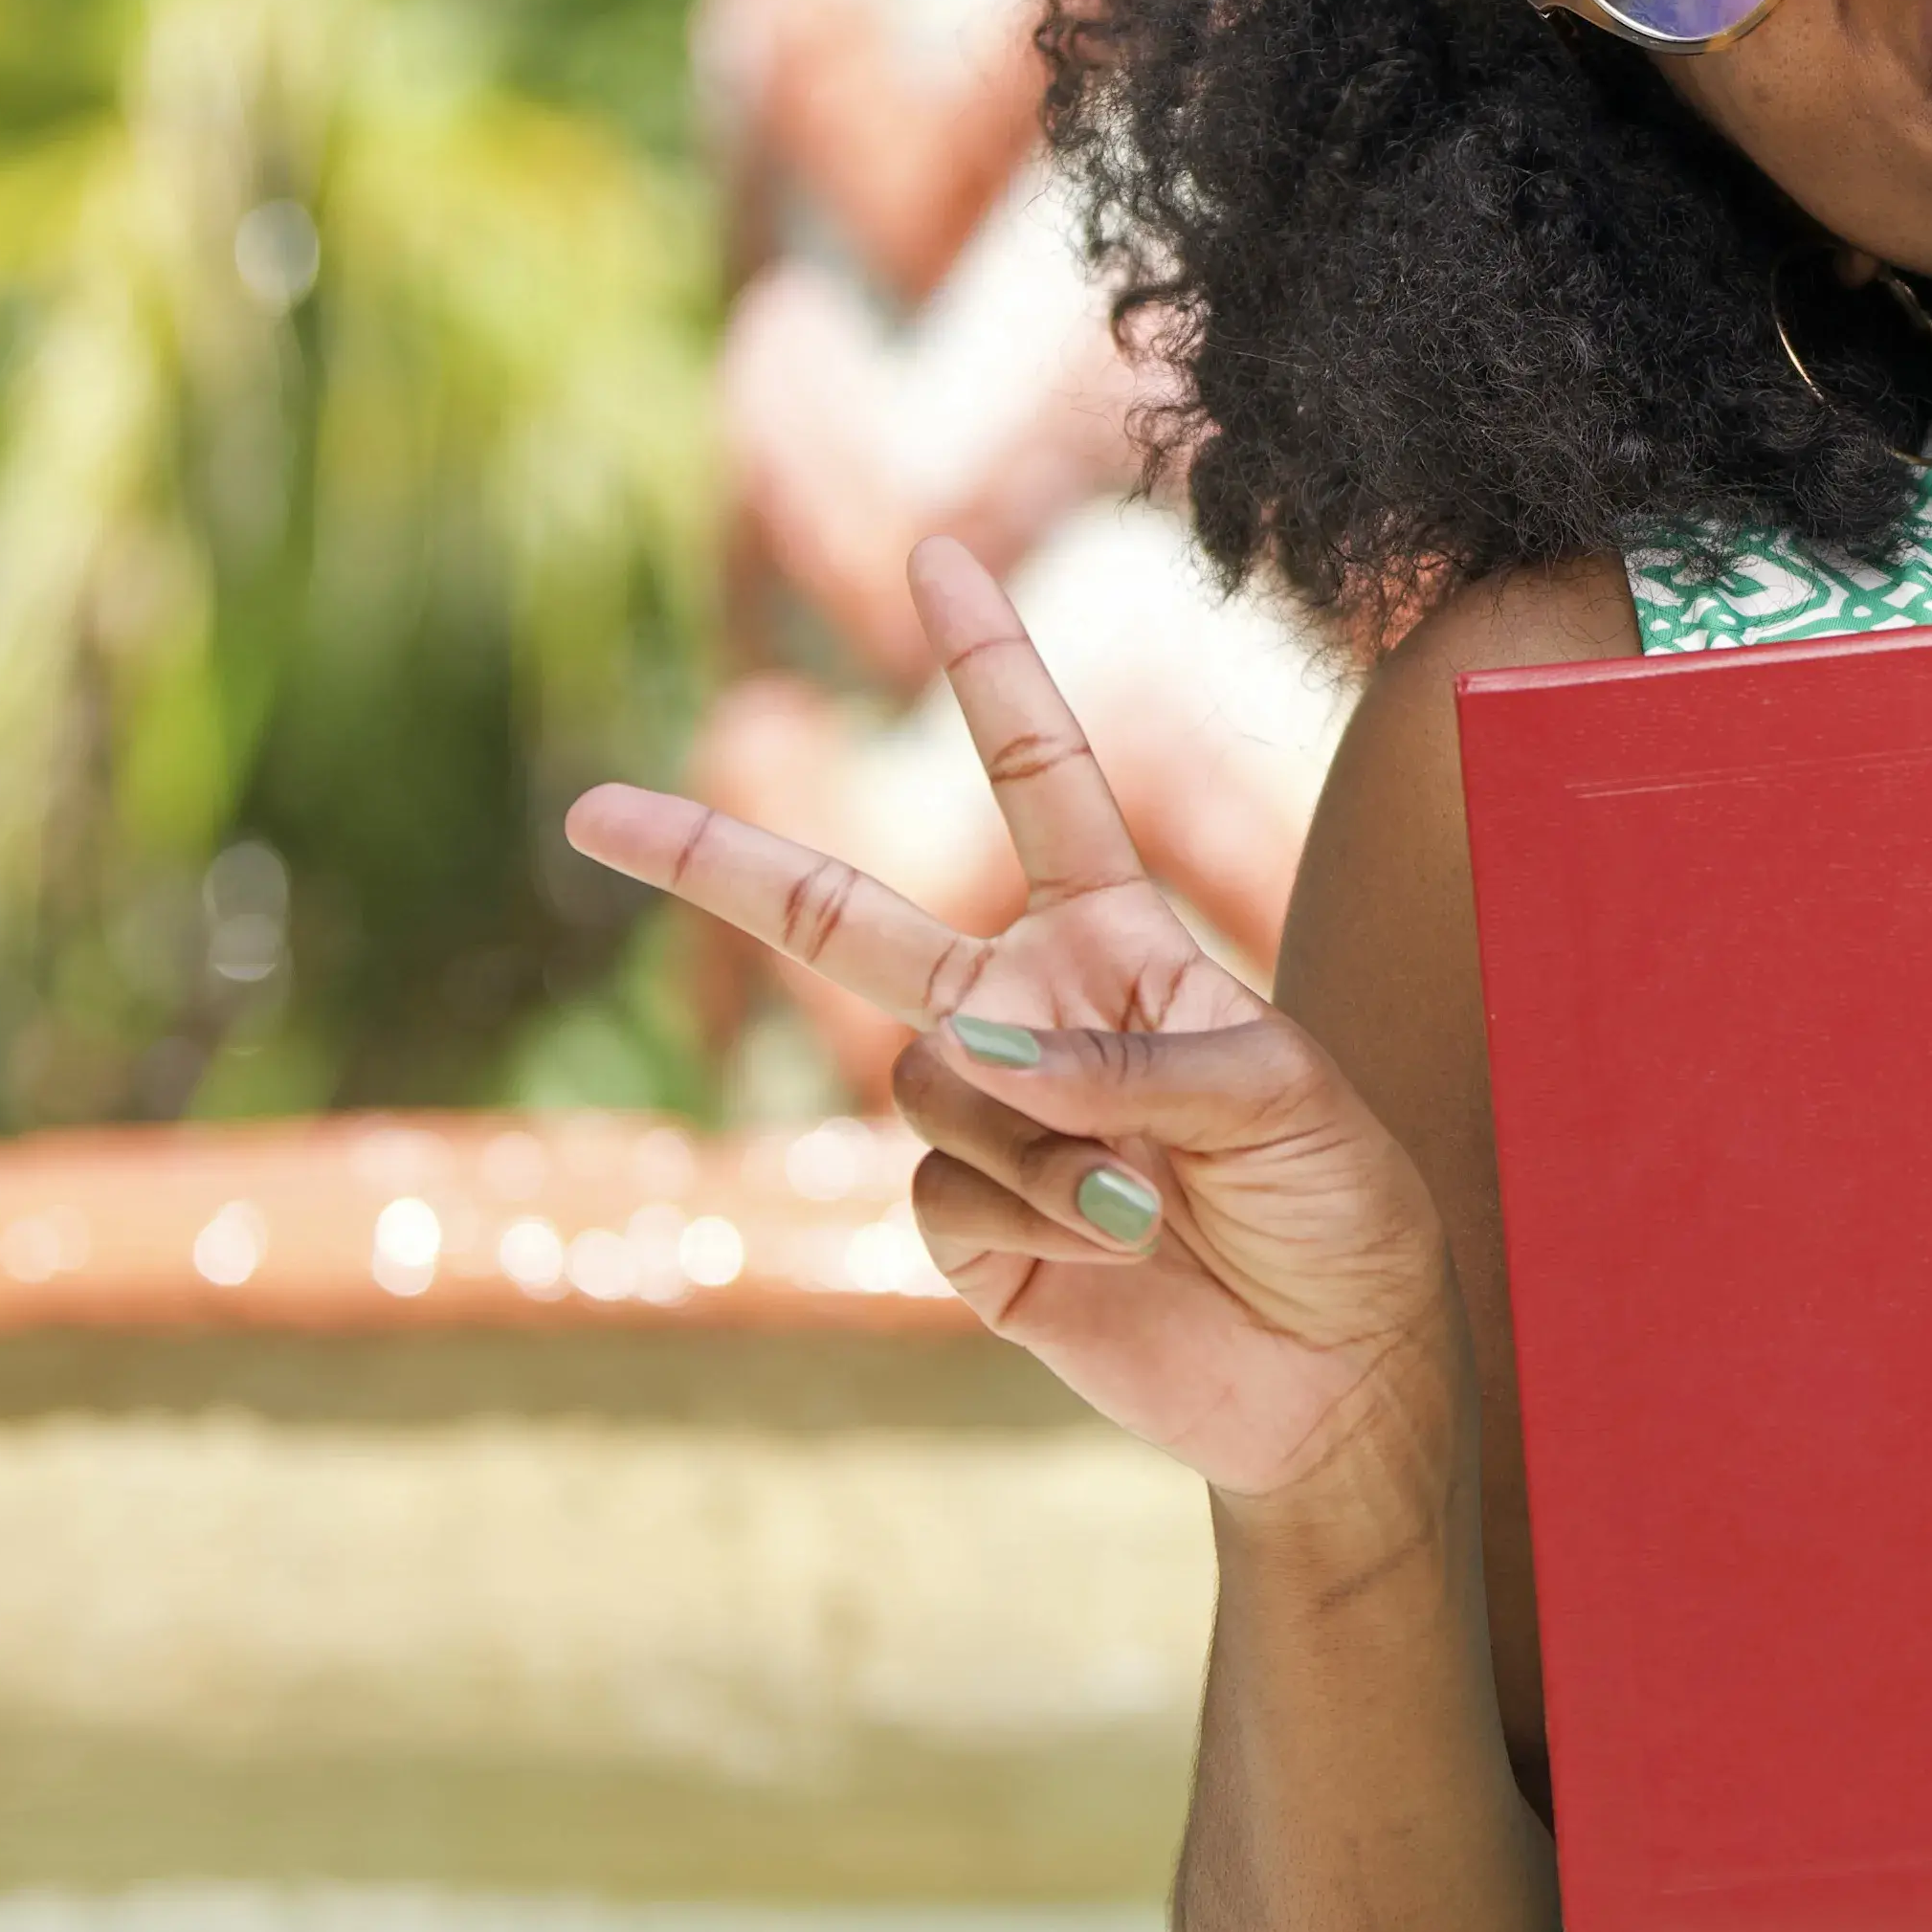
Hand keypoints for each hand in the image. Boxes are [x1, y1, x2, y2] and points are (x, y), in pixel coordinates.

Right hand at [562, 538, 1452, 1507]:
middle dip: (715, 864)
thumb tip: (977, 1051)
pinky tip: (1105, 1258)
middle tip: (591, 812)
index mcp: (1114, 940)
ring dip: (1043, 1146)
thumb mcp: (1283, 1103)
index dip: (990, 667)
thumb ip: (1137, 1062)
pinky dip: (1027, 1223)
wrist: (1333, 1375)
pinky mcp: (965, 1235)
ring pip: (932, 1089)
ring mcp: (986, 1123)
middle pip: (844, 921)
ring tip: (1148, 1204)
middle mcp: (1027, 1014)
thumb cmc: (1340, 1207)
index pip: (1040, 779)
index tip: (939, 556)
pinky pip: (939, 1197)